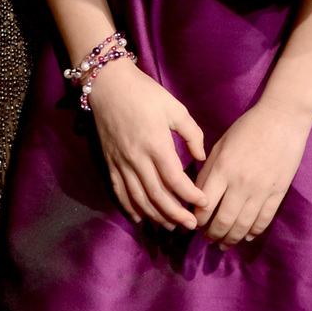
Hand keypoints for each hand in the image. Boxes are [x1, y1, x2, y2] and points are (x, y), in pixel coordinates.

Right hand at [85, 59, 208, 229]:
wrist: (108, 84)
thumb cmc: (144, 93)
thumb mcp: (174, 107)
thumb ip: (191, 133)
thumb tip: (201, 156)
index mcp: (155, 144)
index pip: (174, 179)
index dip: (190, 195)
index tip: (203, 203)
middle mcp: (137, 158)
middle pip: (157, 195)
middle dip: (175, 214)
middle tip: (191, 226)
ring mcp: (121, 163)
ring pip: (138, 198)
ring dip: (156, 216)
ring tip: (171, 226)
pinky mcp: (110, 163)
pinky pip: (119, 192)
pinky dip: (130, 208)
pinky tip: (141, 218)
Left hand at [194, 101, 311, 246]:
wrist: (282, 118)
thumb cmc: (247, 128)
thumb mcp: (221, 145)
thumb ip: (208, 171)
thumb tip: (198, 197)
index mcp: (221, 169)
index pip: (203, 206)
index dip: (197, 221)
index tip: (194, 225)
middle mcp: (240, 183)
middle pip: (222, 221)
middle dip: (212, 235)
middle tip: (207, 240)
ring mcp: (261, 190)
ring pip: (243, 225)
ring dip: (231, 239)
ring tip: (224, 245)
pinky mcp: (278, 192)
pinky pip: (264, 219)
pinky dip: (254, 231)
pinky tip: (247, 236)